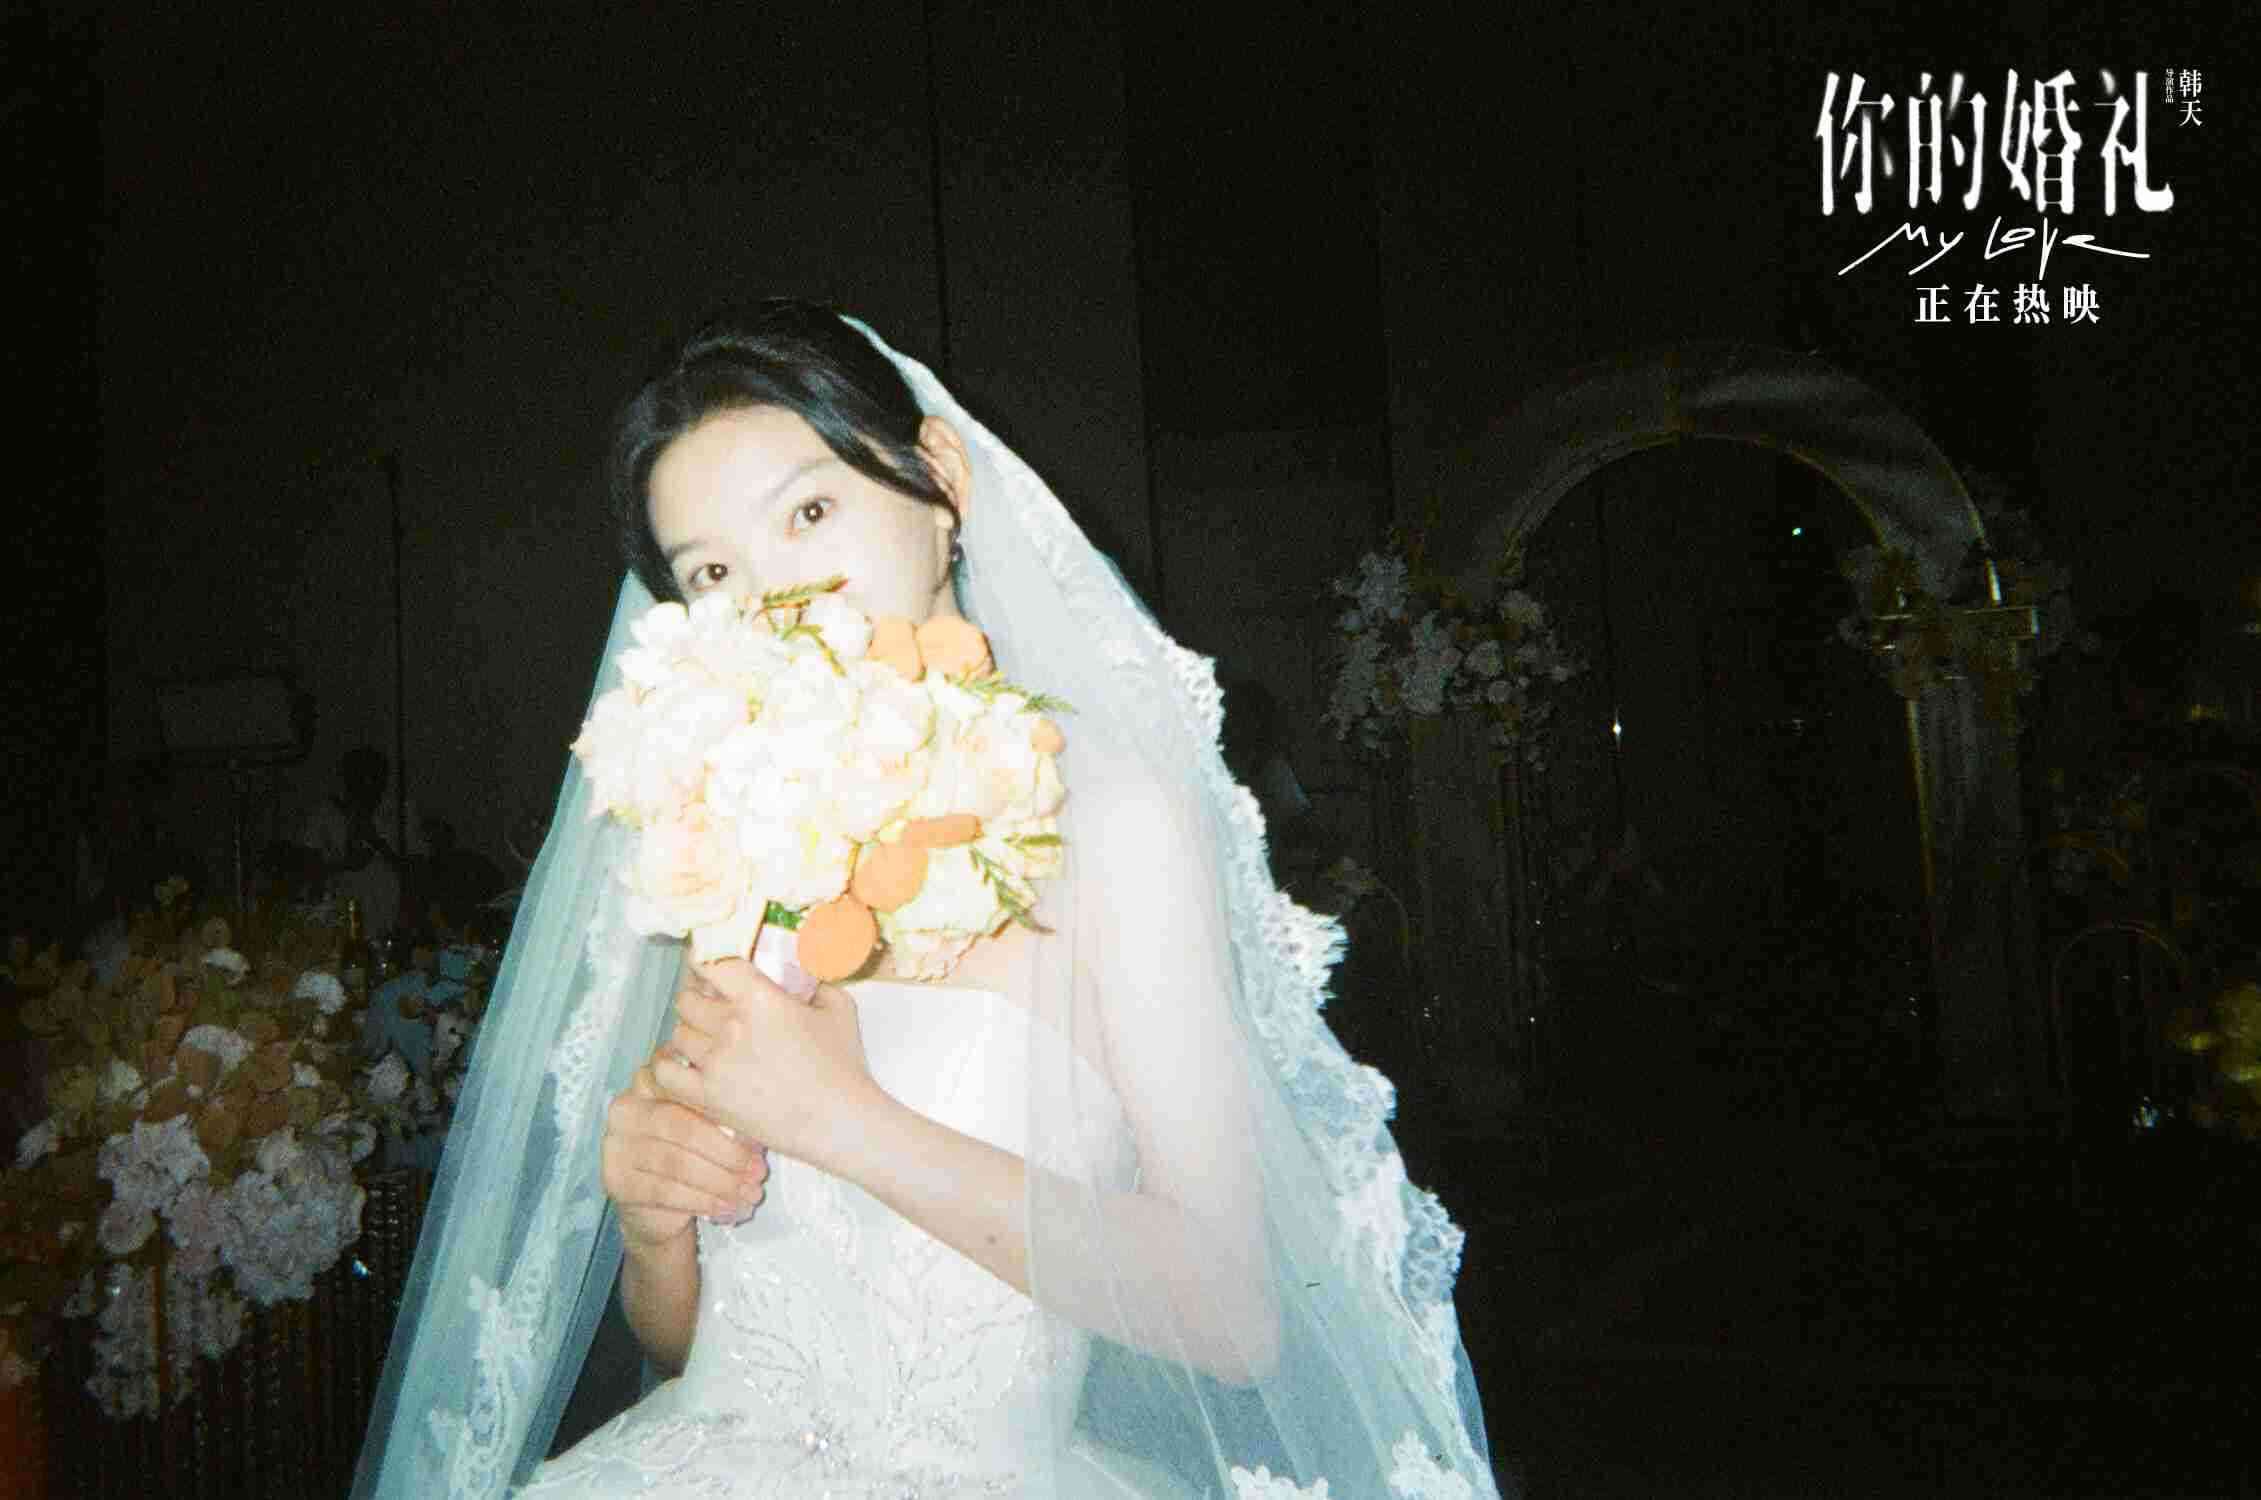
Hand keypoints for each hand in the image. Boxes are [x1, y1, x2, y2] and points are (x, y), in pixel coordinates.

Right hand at [601, 1055, 769, 1252]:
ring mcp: (615, 1145)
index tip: (758, 1134)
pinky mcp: (617, 1181)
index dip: (726, 1111)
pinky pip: (666, 1191)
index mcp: (649, 1082)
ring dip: (720, 1181)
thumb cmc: (690, 1156)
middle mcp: (626, 1109)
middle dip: (728, 1153)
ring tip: (749, 1192)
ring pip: (677, 1162)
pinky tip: (726, 1207)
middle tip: (758, 1171)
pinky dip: (702, 1200)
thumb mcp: (708, 1129)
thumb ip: (722, 1118)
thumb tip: (754, 1132)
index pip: (688, 1088)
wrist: (657, 1209)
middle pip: (684, 1127)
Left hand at [650, 959, 877, 1171]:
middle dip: (697, 998)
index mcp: (759, 999)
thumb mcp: (839, 1008)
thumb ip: (816, 983)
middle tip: (709, 1005)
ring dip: (689, 1032)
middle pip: (687, 998)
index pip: (711, 963)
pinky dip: (669, 1065)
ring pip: (678, 1033)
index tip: (705, 963)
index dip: (703, 958)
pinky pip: (665, 1071)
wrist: (838, 1121)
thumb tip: (802, 972)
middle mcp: (730, 1026)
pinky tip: (684, 1064)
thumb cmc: (843, 1065)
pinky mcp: (707, 1097)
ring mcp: (715, 1063)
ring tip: (704, 1038)